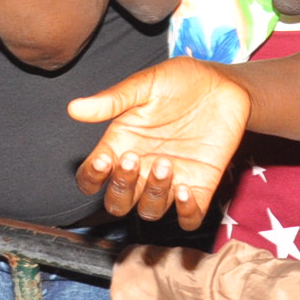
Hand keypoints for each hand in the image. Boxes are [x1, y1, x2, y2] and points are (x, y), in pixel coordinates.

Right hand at [68, 58, 252, 228]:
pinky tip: (186, 188)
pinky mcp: (200, 187)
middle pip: (117, 202)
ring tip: (166, 163)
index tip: (103, 160)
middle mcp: (142, 168)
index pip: (92, 177)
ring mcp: (171, 180)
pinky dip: (185, 212)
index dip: (92, 177)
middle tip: (133, 159)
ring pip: (149, 211)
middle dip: (121, 188)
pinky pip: (188, 218)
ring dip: (153, 195)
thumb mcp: (147, 84)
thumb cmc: (182, 81)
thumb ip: (114, 100)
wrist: (225, 85)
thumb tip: (74, 108)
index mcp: (122, 145)